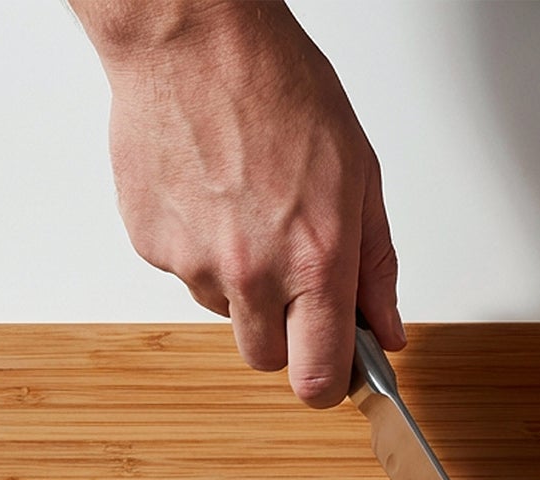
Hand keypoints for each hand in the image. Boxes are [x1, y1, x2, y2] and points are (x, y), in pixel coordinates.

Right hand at [85, 1, 403, 405]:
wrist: (191, 38)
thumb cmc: (277, 88)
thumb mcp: (359, 176)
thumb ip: (375, 267)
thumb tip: (387, 329)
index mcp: (314, 261)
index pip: (319, 379)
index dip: (329, 382)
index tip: (334, 367)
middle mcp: (252, 273)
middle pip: (267, 360)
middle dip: (285, 334)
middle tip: (292, 275)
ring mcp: (195, 264)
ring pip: (225, 314)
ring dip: (241, 286)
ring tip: (248, 212)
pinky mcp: (153, 246)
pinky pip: (186, 275)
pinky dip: (201, 249)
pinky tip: (213, 196)